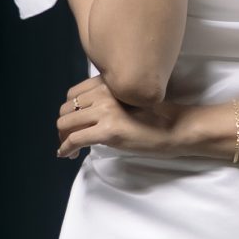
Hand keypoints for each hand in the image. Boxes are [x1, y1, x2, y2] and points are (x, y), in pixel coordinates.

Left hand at [56, 75, 190, 159]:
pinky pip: (75, 139)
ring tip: (69, 149)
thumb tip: (82, 117)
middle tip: (69, 140)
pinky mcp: (108, 130)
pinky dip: (65, 148)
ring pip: (65, 124)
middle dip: (63, 127)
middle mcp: (103, 92)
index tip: (72, 125)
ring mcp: (105, 111)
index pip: (73, 94)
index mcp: (107, 83)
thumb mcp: (126, 101)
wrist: (175, 127)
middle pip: (66, 109)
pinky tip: (67, 155)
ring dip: (63, 138)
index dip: (68, 111)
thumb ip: (105, 101)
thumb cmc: (156, 117)